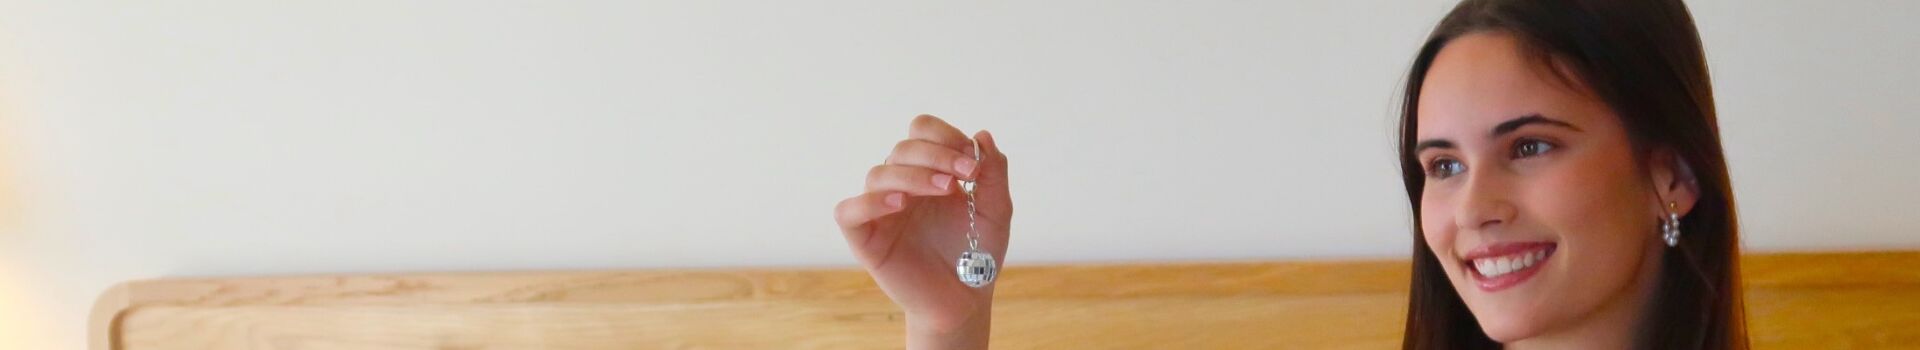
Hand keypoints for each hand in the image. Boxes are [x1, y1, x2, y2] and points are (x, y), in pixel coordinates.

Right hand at [833, 114, 1011, 348]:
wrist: (964, 299)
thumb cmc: (977, 254)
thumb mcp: (995, 210)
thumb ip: (994, 173)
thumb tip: (982, 135)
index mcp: (928, 171)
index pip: (921, 131)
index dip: (944, 135)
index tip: (972, 159)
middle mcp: (900, 184)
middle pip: (902, 148)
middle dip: (936, 155)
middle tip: (965, 175)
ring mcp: (879, 210)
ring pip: (878, 173)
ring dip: (913, 174)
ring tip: (944, 189)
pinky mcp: (864, 237)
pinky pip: (849, 210)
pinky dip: (870, 202)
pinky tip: (900, 204)